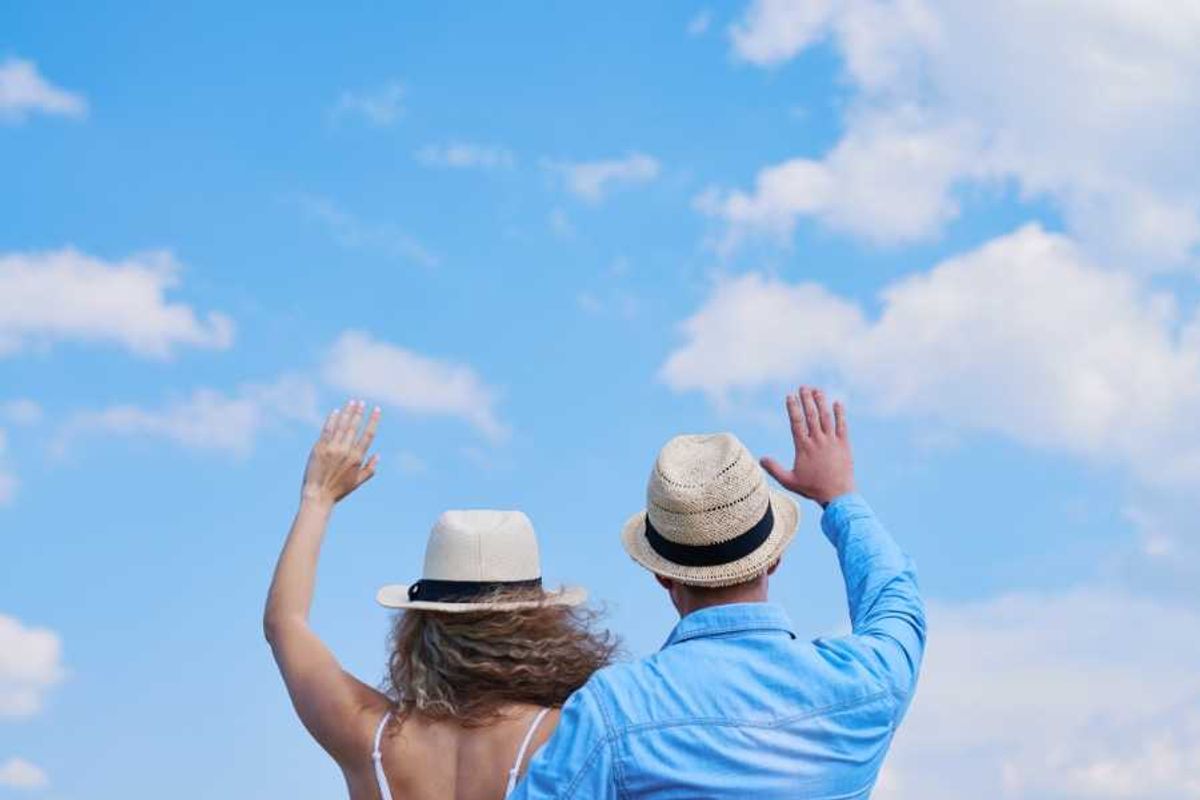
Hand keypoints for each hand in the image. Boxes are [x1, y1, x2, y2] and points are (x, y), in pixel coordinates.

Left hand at [301, 399, 379, 505]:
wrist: (318, 495)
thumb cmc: (338, 490)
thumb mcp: (358, 482)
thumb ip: (370, 469)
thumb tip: (378, 455)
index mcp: (357, 458)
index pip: (368, 434)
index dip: (373, 420)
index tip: (376, 410)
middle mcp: (346, 451)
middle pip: (355, 426)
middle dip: (359, 412)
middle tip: (362, 402)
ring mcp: (332, 448)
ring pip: (342, 425)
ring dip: (347, 412)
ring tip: (352, 402)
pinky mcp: (320, 448)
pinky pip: (327, 430)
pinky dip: (332, 420)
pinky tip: (336, 411)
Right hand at [760, 386, 854, 505]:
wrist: (838, 495)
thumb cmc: (812, 488)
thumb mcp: (789, 481)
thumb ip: (774, 469)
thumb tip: (761, 459)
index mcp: (804, 447)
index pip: (796, 422)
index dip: (793, 408)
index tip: (790, 396)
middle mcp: (818, 441)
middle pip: (811, 415)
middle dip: (807, 399)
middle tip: (803, 387)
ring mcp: (832, 441)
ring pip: (826, 417)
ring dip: (821, 402)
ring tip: (817, 391)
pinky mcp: (844, 444)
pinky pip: (842, 425)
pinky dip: (840, 413)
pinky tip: (837, 403)